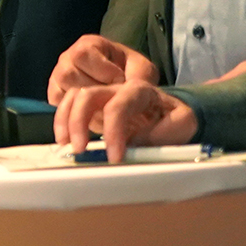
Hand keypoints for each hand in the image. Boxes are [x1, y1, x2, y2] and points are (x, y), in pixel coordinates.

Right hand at [46, 34, 158, 103]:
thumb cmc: (131, 74)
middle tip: (111, 96)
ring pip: (62, 93)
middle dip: (93, 90)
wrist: (124, 90)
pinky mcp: (55, 96)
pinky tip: (93, 114)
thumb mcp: (142, 70)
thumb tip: (129, 91)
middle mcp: (68, 58)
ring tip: (104, 106)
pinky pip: (58, 107)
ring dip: (85, 104)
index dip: (103, 71)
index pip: (83, 54)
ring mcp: (58, 77)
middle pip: (68, 75)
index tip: (119, 79)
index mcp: (89, 44)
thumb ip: (138, 76)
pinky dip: (76, 113)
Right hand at [56, 82, 198, 162]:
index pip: (119, 106)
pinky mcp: (94, 105)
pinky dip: (62, 121)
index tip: (114, 158)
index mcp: (140, 90)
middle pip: (88, 95)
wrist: (173, 113)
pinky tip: (64, 140)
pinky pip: (69, 104)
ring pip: (74, 97)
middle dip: (79, 122)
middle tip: (80, 150)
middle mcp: (117, 88)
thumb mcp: (184, 123)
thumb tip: (133, 145)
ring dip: (65, 120)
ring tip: (65, 145)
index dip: (113, 132)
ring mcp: (103, 95)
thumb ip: (163, 132)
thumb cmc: (178, 118)